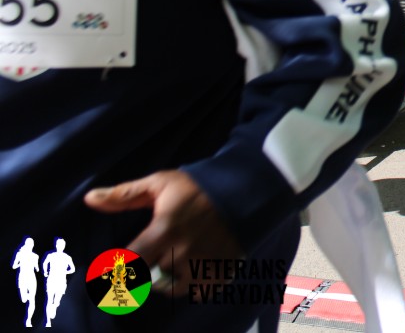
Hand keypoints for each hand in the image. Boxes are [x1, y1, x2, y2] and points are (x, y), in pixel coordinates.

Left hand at [84, 170, 244, 297]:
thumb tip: (88, 199)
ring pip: (173, 288)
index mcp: (163, 231)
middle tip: (156, 253)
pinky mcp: (221, 272)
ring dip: (169, 279)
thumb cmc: (197, 186)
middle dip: (149, 269)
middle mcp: (182, 253)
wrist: (244, 190)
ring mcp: (203, 265)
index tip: (118, 268)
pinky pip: (198, 291)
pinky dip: (193, 283)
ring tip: (174, 261)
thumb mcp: (160, 183)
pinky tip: (194, 267)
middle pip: (150, 279)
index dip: (120, 270)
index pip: (129, 265)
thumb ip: (124, 194)